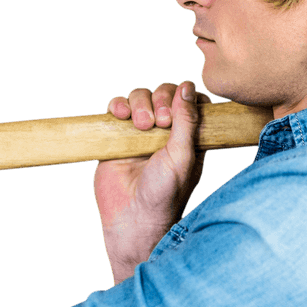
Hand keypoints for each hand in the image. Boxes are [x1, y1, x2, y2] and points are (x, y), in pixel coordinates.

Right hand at [93, 81, 211, 283]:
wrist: (132, 219)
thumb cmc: (165, 194)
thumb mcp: (183, 156)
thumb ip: (187, 120)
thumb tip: (189, 87)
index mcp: (188, 136)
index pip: (190, 100)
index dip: (185, 97)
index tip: (179, 111)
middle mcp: (165, 132)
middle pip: (163, 93)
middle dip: (161, 99)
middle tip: (159, 123)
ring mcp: (139, 133)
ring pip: (139, 96)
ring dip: (139, 102)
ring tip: (140, 124)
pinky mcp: (116, 137)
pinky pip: (116, 108)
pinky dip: (118, 105)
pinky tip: (121, 116)